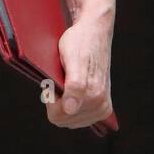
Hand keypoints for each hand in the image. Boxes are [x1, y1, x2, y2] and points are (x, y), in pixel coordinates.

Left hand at [45, 15, 113, 129]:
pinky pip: (77, 117)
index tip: (53, 80)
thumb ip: (73, 85)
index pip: (58, 116)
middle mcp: (101, 106)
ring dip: (64, 103)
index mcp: (94, 96)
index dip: (51, 99)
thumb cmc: (79, 42)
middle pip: (64, 120)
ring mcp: (103, 108)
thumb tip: (70, 109)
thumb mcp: (72, 58)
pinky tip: (72, 89)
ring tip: (67, 81)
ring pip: (70, 120)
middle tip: (60, 78)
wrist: (94, 33)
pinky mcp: (103, 107)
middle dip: (57, 102)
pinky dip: (71, 105)